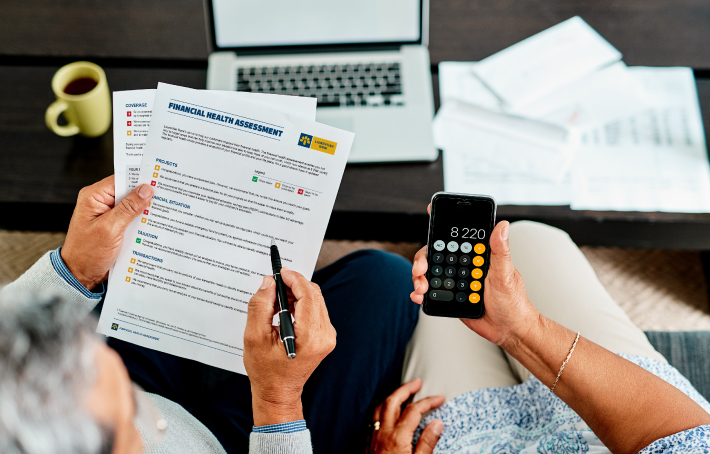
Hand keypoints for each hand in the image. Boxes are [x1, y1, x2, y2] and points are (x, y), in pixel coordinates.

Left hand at [61, 176, 153, 289]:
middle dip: (145, 195)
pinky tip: (154, 222)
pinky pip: (131, 217)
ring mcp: (108, 214)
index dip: (139, 179)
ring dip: (145, 209)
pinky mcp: (115, 226)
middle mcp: (100, 202)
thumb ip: (128, 208)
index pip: (120, 179)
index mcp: (93, 196)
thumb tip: (146, 190)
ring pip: (132, 205)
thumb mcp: (110, 229)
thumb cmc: (87, 253)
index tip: (158, 180)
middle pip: (128, 191)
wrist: (81, 275)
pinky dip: (142, 220)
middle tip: (166, 195)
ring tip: (163, 209)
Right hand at [244, 268, 336, 425]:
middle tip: (274, 285)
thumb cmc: (266, 371)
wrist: (278, 393)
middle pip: (314, 295)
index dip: (294, 279)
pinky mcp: (325, 337)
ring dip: (297, 294)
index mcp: (310, 336)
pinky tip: (285, 310)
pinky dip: (301, 304)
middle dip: (294, 285)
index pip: (308, 295)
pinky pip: (316, 310)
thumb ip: (261, 306)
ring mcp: (327, 337)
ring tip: (275, 300)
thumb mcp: (255, 337)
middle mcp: (324, 335)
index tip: (280, 272)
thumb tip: (268, 282)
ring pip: (316, 301)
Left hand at [369, 379, 443, 453]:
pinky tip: (387, 411)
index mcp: (397, 436)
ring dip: (392, 396)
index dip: (428, 401)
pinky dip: (382, 408)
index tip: (439, 398)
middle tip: (417, 383)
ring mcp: (372, 436)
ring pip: (380, 407)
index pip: (414, 410)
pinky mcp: (366, 442)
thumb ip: (427, 443)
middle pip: (393, 401)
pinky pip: (373, 418)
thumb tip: (437, 424)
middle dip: (406, 388)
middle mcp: (383, 432)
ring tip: (402, 392)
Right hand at [410, 205, 539, 347]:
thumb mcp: (506, 275)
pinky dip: (420, 292)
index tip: (431, 212)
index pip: (457, 236)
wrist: (508, 330)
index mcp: (477, 255)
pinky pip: (430, 291)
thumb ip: (500, 251)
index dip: (443, 223)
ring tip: (421, 287)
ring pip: (430, 272)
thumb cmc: (513, 301)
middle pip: (436, 254)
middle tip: (420, 269)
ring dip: (419, 277)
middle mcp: (464, 265)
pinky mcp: (449, 297)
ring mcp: (455, 281)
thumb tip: (502, 226)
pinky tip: (419, 296)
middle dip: (423, 258)